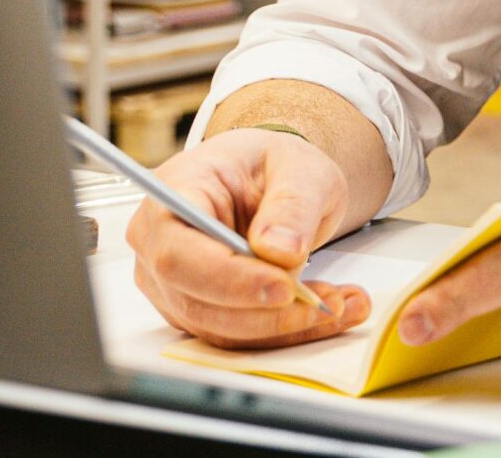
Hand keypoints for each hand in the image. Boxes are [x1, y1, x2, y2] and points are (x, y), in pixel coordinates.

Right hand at [125, 127, 372, 348]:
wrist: (274, 180)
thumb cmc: (273, 165)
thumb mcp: (300, 168)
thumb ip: (291, 205)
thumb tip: (278, 250)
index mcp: (174, 194)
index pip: (178, 252)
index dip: (227, 279)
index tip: (283, 287)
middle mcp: (160, 244)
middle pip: (198, 300)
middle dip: (266, 313)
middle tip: (325, 304)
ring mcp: (174, 284)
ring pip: (222, 328)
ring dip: (285, 326)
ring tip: (340, 305)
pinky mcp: (199, 311)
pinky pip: (241, 336)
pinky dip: (288, 330)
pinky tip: (330, 312)